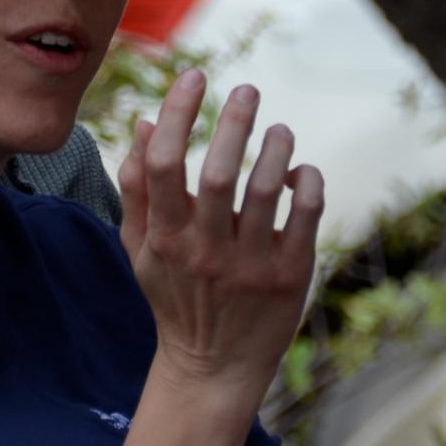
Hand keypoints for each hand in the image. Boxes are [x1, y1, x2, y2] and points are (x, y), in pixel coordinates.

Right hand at [118, 69, 323, 410]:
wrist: (213, 368)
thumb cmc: (175, 297)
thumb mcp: (141, 248)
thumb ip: (137, 188)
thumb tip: (146, 121)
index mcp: (165, 237)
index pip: (164, 163)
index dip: (179, 113)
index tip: (194, 76)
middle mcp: (205, 250)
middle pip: (217, 171)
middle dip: (233, 122)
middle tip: (246, 91)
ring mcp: (250, 265)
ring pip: (267, 190)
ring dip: (275, 149)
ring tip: (279, 130)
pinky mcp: (290, 276)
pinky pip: (307, 216)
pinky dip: (308, 183)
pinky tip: (301, 172)